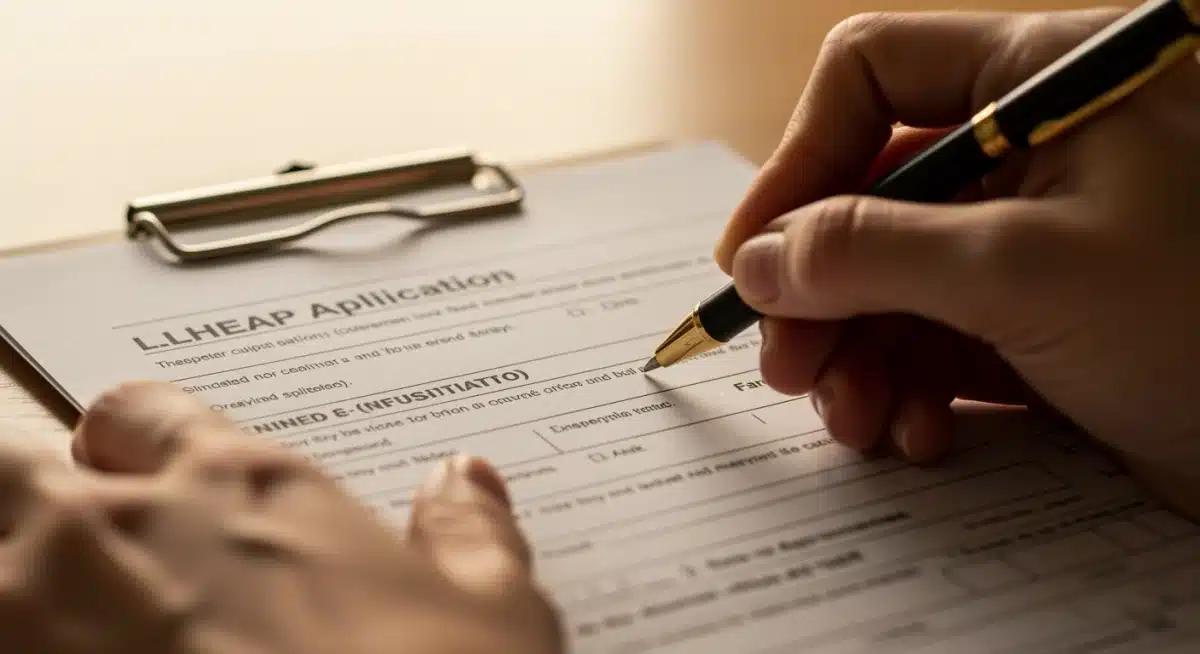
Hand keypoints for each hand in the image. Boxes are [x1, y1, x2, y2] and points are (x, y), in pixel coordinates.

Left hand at [0, 381, 561, 653]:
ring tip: (57, 625)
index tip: (145, 483)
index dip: (134, 445)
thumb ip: (470, 535)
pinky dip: (10, 648)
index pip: (140, 414)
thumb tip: (466, 484)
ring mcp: (42, 617)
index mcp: (243, 487)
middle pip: (13, 465)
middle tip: (76, 558)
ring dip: (11, 586)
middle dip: (27, 499)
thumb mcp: (496, 618)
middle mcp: (127, 531)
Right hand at [713, 9, 1199, 513]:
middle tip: (786, 368)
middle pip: (869, 197)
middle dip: (820, 290)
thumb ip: (872, 251)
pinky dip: (910, 390)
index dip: (796, 162)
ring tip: (855, 422)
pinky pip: (937, 341)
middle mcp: (1035, 150)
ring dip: (857, 356)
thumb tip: (758, 258)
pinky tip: (917, 435)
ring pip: (893, 281)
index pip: (874, 79)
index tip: (749, 258)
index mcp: (1047, 83)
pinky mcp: (1043, 322)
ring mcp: (1036, 241)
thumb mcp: (1026, 271)